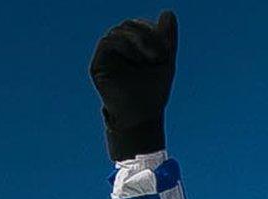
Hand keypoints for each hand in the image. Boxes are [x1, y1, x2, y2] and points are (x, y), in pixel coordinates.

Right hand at [89, 11, 177, 159]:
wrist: (142, 116)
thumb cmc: (153, 92)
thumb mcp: (164, 62)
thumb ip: (166, 39)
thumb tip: (168, 12)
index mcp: (132, 46)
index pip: (139, 25)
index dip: (153, 31)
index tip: (167, 48)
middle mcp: (117, 48)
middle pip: (128, 25)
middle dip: (147, 35)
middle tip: (159, 54)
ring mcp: (106, 55)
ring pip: (118, 32)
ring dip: (138, 41)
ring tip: (151, 59)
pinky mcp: (98, 64)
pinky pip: (108, 42)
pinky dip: (125, 46)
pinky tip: (137, 60)